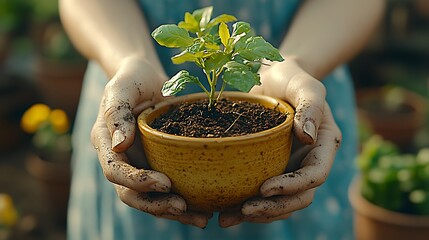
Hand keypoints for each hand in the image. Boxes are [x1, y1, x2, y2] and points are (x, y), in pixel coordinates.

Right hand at [90, 56, 210, 227]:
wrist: (146, 76)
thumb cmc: (131, 78)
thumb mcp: (121, 88)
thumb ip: (117, 113)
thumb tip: (119, 144)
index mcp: (105, 142)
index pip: (115, 171)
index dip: (137, 181)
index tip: (164, 183)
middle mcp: (121, 158)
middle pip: (131, 194)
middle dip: (156, 204)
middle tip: (183, 207)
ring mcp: (139, 163)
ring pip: (150, 197)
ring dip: (173, 211)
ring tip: (202, 218)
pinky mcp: (157, 163)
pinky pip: (167, 188)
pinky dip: (183, 199)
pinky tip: (205, 207)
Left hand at [219, 57, 341, 226]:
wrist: (270, 76)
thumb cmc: (290, 77)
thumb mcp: (303, 84)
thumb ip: (310, 106)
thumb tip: (307, 136)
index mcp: (322, 144)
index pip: (314, 175)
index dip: (292, 187)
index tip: (264, 188)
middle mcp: (307, 160)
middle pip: (297, 197)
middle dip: (273, 208)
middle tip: (243, 210)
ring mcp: (288, 167)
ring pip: (279, 202)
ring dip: (256, 214)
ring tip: (225, 217)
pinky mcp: (268, 168)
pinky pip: (260, 193)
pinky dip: (243, 203)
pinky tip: (221, 207)